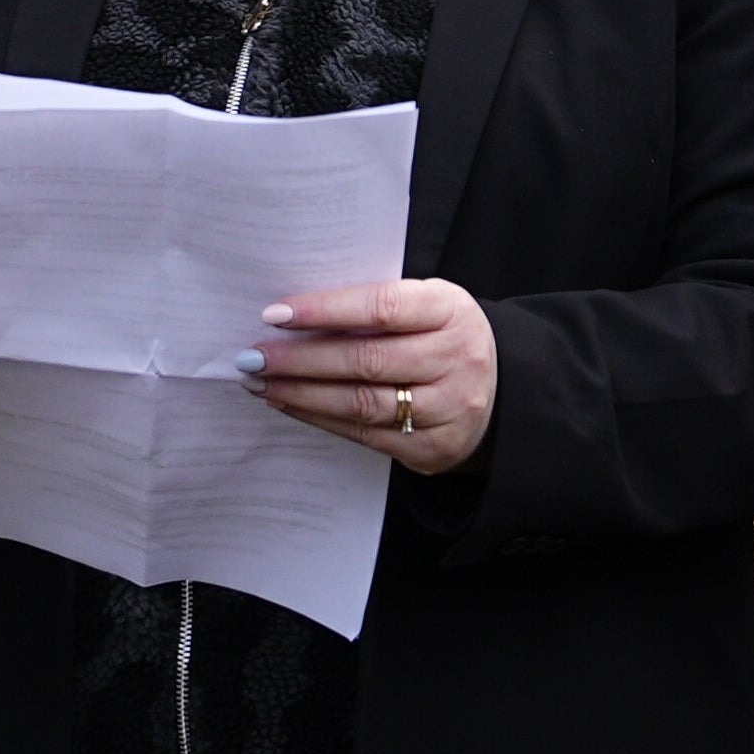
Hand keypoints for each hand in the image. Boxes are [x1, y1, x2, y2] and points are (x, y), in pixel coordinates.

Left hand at [240, 277, 500, 474]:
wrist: (500, 389)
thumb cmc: (443, 336)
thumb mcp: (427, 305)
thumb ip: (377, 306)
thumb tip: (293, 315)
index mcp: (451, 310)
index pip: (382, 308)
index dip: (326, 311)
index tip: (275, 314)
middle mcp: (456, 359)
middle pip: (367, 361)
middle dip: (300, 360)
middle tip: (252, 357)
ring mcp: (448, 409)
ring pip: (361, 404)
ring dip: (301, 393)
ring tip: (260, 382)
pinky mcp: (433, 449)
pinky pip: (366, 435)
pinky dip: (320, 419)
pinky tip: (290, 404)